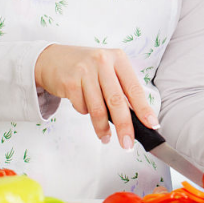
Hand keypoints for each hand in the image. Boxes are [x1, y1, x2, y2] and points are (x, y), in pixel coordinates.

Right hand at [34, 44, 157, 151]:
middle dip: (124, 126)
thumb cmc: (86, 67)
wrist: (52, 59)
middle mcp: (103, 62)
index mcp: (118, 58)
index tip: (152, 125)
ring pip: (98, 108)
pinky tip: (82, 103)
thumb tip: (136, 117)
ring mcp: (85, 71)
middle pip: (117, 101)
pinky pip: (82, 107)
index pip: (134, 88)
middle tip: (128, 144)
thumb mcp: (107, 70)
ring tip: (106, 138)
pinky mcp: (70, 81)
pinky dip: (84, 111)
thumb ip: (121, 88)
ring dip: (102, 128)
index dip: (144, 109)